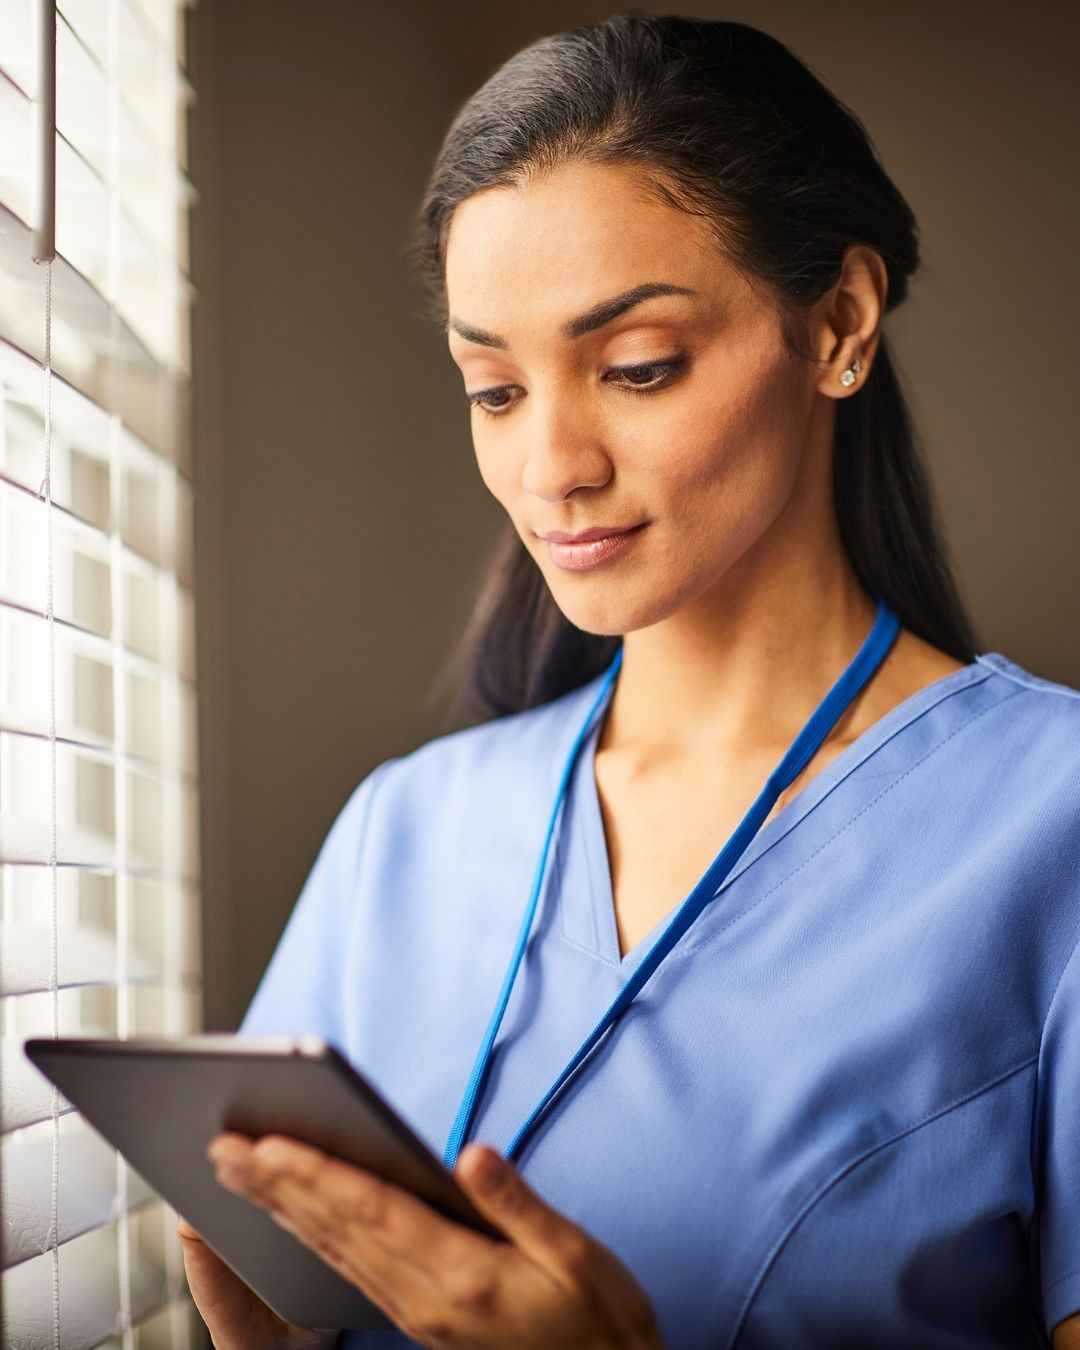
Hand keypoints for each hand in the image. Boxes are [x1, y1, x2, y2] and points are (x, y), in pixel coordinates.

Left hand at [205, 1131, 664, 1348]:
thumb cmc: (600, 1322)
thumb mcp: (578, 1256)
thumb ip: (518, 1204)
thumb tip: (470, 1155)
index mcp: (463, 1274)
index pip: (373, 1212)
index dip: (316, 1174)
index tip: (268, 1143)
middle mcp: (428, 1298)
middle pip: (336, 1230)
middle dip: (275, 1186)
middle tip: (224, 1148)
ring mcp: (419, 1314)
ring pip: (335, 1253)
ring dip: (282, 1210)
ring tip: (240, 1174)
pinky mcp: (421, 1321)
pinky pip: (351, 1273)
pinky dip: (312, 1239)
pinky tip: (292, 1218)